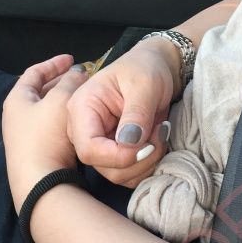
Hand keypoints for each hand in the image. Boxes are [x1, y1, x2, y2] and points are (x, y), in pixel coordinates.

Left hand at [2, 54, 89, 211]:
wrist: (39, 182)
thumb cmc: (46, 137)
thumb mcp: (60, 101)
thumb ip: (70, 82)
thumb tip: (78, 71)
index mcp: (17, 99)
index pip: (34, 73)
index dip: (54, 64)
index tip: (71, 58)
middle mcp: (17, 116)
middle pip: (40, 91)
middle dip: (61, 82)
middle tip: (82, 78)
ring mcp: (25, 135)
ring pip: (48, 110)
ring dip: (66, 101)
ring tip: (85, 97)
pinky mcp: (37, 151)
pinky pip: (53, 127)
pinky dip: (66, 119)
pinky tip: (81, 121)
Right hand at [66, 41, 175, 187]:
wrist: (153, 67)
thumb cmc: (145, 68)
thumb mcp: (145, 84)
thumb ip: (137, 112)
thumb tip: (128, 143)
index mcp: (82, 108)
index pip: (88, 148)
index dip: (118, 156)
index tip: (146, 144)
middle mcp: (83, 129)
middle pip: (103, 166)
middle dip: (137, 158)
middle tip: (159, 133)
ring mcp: (97, 143)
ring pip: (117, 175)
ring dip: (145, 161)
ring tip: (159, 133)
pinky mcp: (111, 152)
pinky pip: (128, 174)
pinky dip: (146, 164)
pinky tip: (155, 142)